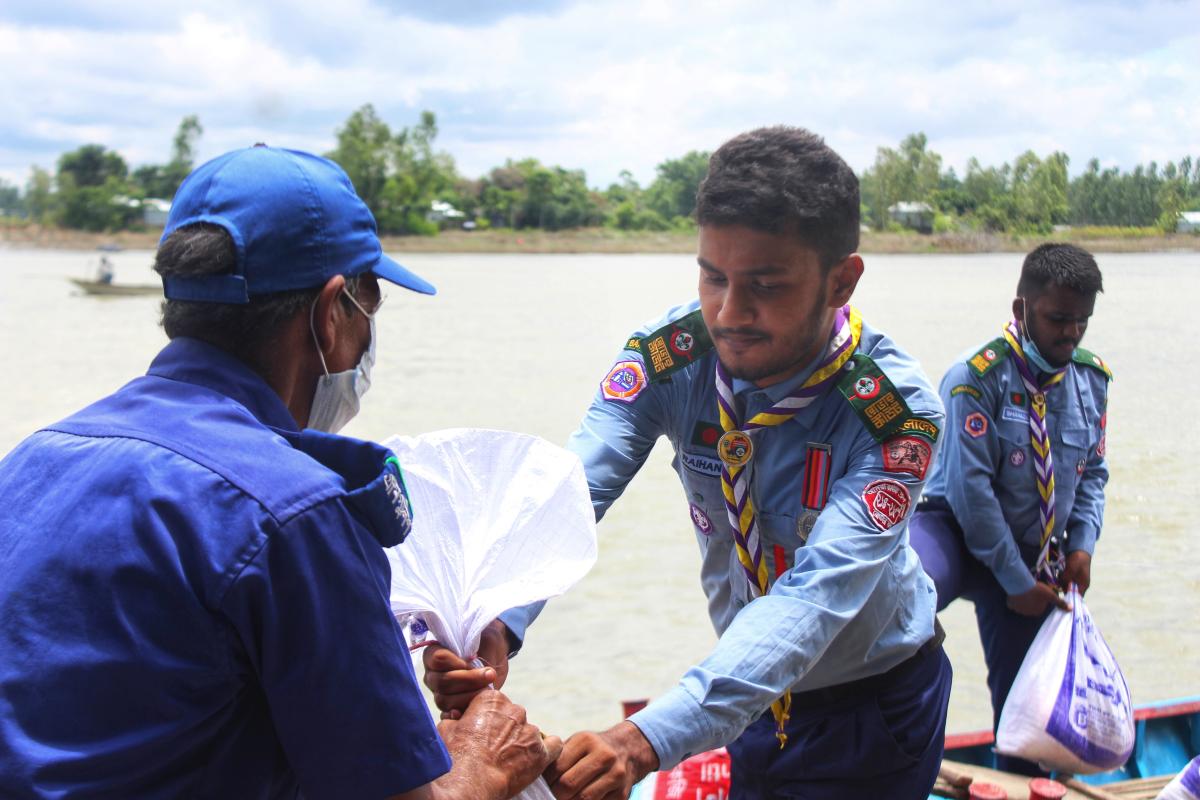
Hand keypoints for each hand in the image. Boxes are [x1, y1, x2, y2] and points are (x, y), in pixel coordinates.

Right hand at [424, 619, 511, 717]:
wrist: (493, 657)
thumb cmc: (486, 644)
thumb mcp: (484, 640)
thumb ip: (476, 651)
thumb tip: (470, 667)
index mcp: (434, 653)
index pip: (437, 659)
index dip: (456, 663)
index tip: (473, 661)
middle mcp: (432, 674)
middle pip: (441, 683)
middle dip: (468, 680)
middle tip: (489, 675)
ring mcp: (439, 692)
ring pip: (445, 701)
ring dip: (469, 696)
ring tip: (487, 689)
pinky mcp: (450, 707)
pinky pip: (447, 716)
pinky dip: (457, 716)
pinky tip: (470, 712)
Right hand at [437, 690, 562, 799]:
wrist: (469, 782)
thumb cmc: (455, 757)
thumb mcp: (446, 730)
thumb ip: (456, 720)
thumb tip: (456, 718)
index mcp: (492, 700)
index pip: (494, 704)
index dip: (486, 719)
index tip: (481, 733)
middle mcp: (515, 710)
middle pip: (513, 717)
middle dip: (505, 731)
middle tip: (493, 749)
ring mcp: (530, 730)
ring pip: (529, 732)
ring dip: (521, 743)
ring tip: (509, 761)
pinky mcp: (541, 752)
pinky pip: (554, 745)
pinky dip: (548, 750)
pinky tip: (537, 758)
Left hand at [545, 721, 658, 799]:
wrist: (629, 749)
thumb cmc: (593, 749)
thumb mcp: (578, 743)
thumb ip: (559, 757)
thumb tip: (534, 775)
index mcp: (586, 741)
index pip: (558, 767)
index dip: (545, 781)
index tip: (541, 787)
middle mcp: (604, 755)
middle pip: (569, 784)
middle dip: (554, 795)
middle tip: (549, 797)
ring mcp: (615, 775)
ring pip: (583, 798)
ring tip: (563, 799)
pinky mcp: (622, 793)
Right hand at [1006, 581, 1070, 616]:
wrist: (1021, 584)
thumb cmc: (1037, 590)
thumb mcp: (1051, 595)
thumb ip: (1060, 603)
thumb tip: (1071, 609)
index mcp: (1038, 612)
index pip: (1040, 607)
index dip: (1040, 600)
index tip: (1039, 594)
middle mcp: (1028, 613)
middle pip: (1030, 608)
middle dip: (1031, 602)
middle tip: (1031, 592)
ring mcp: (1018, 610)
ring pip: (1021, 606)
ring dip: (1022, 601)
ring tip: (1023, 592)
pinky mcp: (1010, 605)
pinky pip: (1012, 604)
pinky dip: (1014, 600)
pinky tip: (1015, 594)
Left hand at [1059, 551, 1091, 595]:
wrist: (1080, 550)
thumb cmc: (1078, 560)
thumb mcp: (1071, 570)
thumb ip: (1066, 578)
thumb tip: (1060, 585)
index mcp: (1083, 585)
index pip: (1077, 596)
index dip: (1069, 598)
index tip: (1060, 598)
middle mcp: (1080, 584)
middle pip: (1071, 591)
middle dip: (1063, 589)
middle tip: (1056, 586)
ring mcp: (1076, 579)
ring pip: (1067, 585)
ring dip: (1061, 583)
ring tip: (1056, 580)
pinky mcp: (1072, 575)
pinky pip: (1065, 579)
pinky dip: (1061, 578)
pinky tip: (1057, 575)